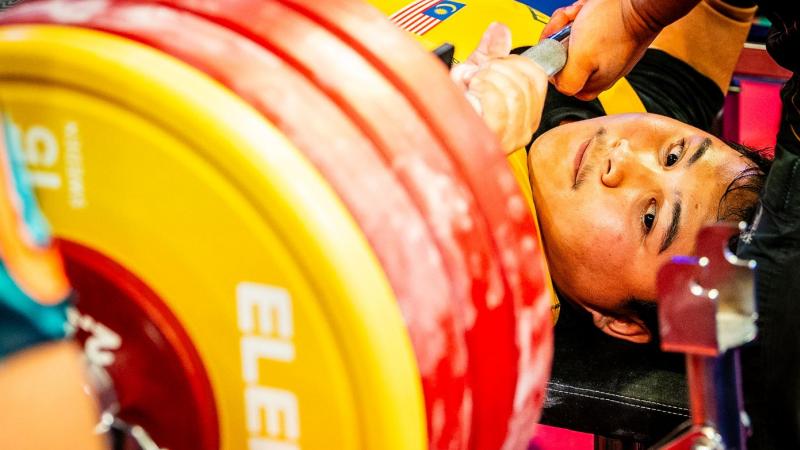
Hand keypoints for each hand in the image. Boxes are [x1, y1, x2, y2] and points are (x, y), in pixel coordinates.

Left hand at [451, 22, 548, 153]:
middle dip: (495, 69)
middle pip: (523, 83)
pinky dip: (482, 91)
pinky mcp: (495, 140)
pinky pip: (498, 105)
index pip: (537, 77)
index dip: (513, 62)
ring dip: (485, 80)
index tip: (492, 64)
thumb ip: (490, 52)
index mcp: (526, 114)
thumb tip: (499, 31)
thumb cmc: (453, 112)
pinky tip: (470, 94)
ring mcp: (511, 137)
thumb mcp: (474, 76)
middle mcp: (523, 128)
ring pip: (513, 92)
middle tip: (475, 75)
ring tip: (470, 85)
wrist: (435, 132)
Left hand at [541, 0, 670, 99]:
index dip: (552, 57)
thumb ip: (566, 80)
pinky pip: (583, 26)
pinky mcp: (606, 36)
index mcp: (591, 85)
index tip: (555, 42)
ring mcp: (603, 53)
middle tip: (569, 23)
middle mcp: (597, 72)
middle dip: (560, 35)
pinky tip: (587, 8)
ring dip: (570, 22)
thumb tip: (556, 82)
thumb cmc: (614, 26)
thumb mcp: (581, 59)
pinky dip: (581, 15)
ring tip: (580, 13)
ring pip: (571, 39)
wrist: (639, 1)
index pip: (558, 78)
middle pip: (563, 56)